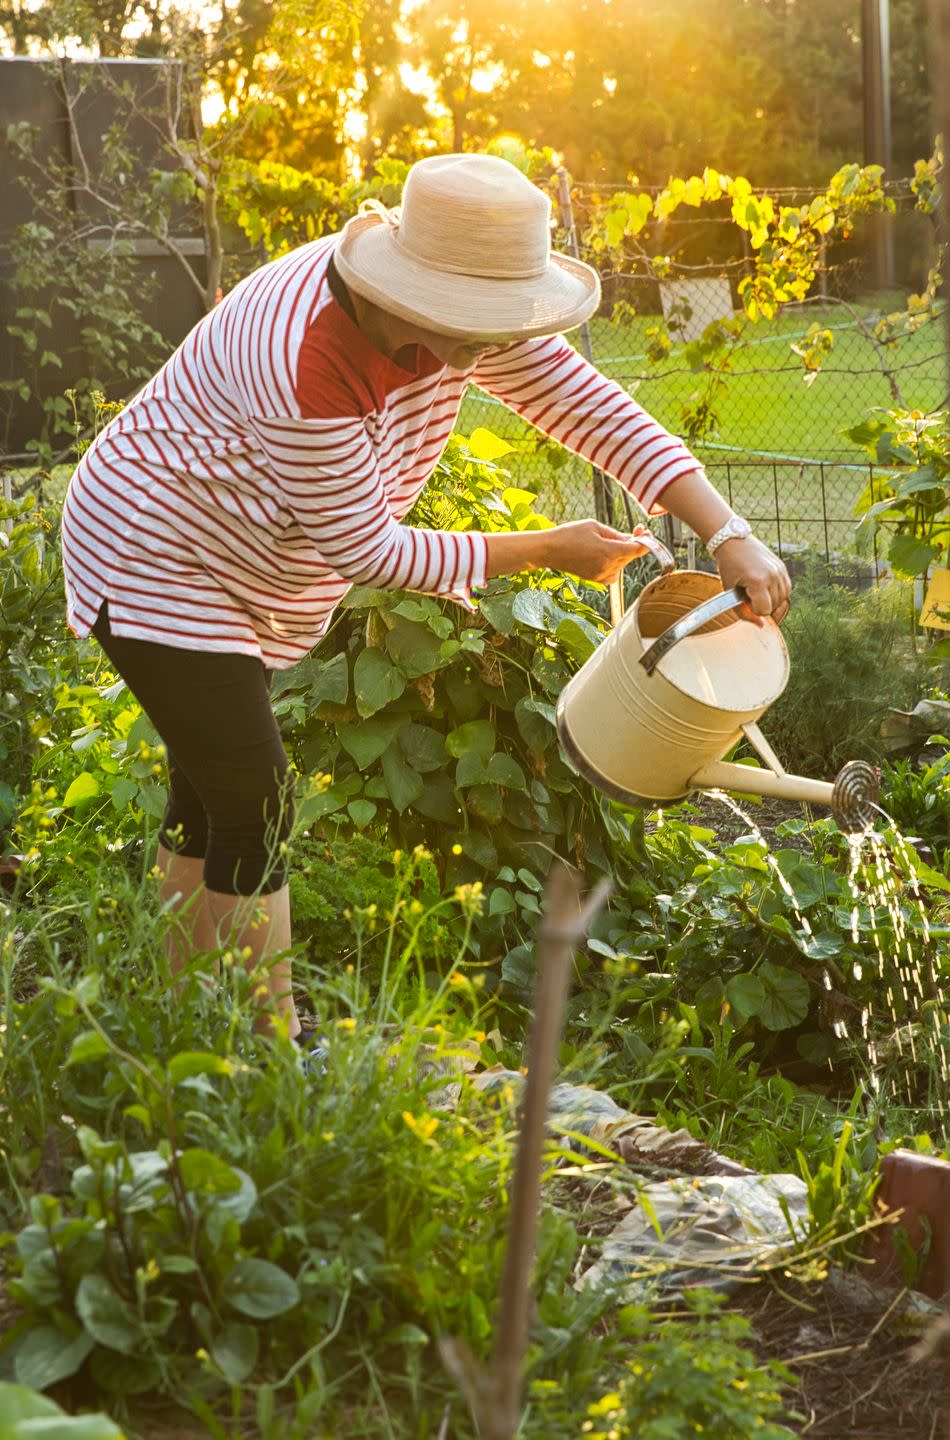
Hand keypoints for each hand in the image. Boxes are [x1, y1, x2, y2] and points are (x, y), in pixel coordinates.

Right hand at [541, 521, 655, 583]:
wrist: (549, 550)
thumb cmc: (570, 534)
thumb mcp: (595, 527)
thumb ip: (616, 534)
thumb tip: (630, 539)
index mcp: (609, 552)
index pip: (637, 549)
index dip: (646, 541)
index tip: (647, 533)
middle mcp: (607, 566)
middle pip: (630, 556)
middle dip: (635, 543)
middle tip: (636, 530)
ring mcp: (601, 575)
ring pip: (622, 564)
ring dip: (623, 553)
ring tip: (614, 540)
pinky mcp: (595, 579)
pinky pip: (614, 572)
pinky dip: (615, 564)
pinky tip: (607, 554)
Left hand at [714, 534, 790, 621]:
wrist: (733, 541)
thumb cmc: (728, 566)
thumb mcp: (729, 591)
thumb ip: (743, 612)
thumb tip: (760, 626)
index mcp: (758, 581)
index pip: (764, 610)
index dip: (753, 610)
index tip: (744, 600)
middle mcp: (772, 575)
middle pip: (775, 607)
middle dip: (762, 606)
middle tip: (748, 594)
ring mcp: (779, 570)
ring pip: (784, 600)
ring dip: (771, 601)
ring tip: (757, 592)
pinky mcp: (782, 567)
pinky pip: (787, 589)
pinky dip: (778, 593)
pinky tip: (766, 589)